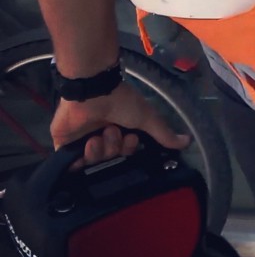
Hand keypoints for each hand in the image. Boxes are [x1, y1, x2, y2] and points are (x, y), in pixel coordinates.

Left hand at [50, 82, 189, 167]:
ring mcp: (82, 141)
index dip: (129, 148)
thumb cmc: (121, 101)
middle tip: (112, 131)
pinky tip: (86, 144)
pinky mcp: (64, 145)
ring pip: (93, 162)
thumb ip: (164, 133)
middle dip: (114, 147)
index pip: (126, 151)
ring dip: (99, 149)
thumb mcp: (147, 118)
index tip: (131, 137)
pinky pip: (72, 165)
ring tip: (98, 133)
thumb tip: (188, 142)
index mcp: (120, 129)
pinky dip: (80, 158)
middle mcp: (102, 136)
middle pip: (111, 158)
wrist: (91, 91)